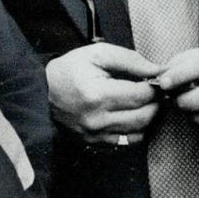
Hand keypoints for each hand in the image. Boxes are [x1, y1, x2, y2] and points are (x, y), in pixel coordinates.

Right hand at [45, 43, 162, 145]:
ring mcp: (95, 135)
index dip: (156, 87)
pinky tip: (133, 115)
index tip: (157, 80)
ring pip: (139, 132)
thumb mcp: (97, 54)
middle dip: (156, 103)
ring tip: (145, 102)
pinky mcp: (94, 143)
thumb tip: (157, 70)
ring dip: (149, 117)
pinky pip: (126, 142)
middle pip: (144, 116)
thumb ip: (130, 60)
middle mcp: (97, 120)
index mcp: (98, 95)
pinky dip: (136, 130)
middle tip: (156, 91)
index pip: (142, 96)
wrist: (40, 93)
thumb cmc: (69, 70)